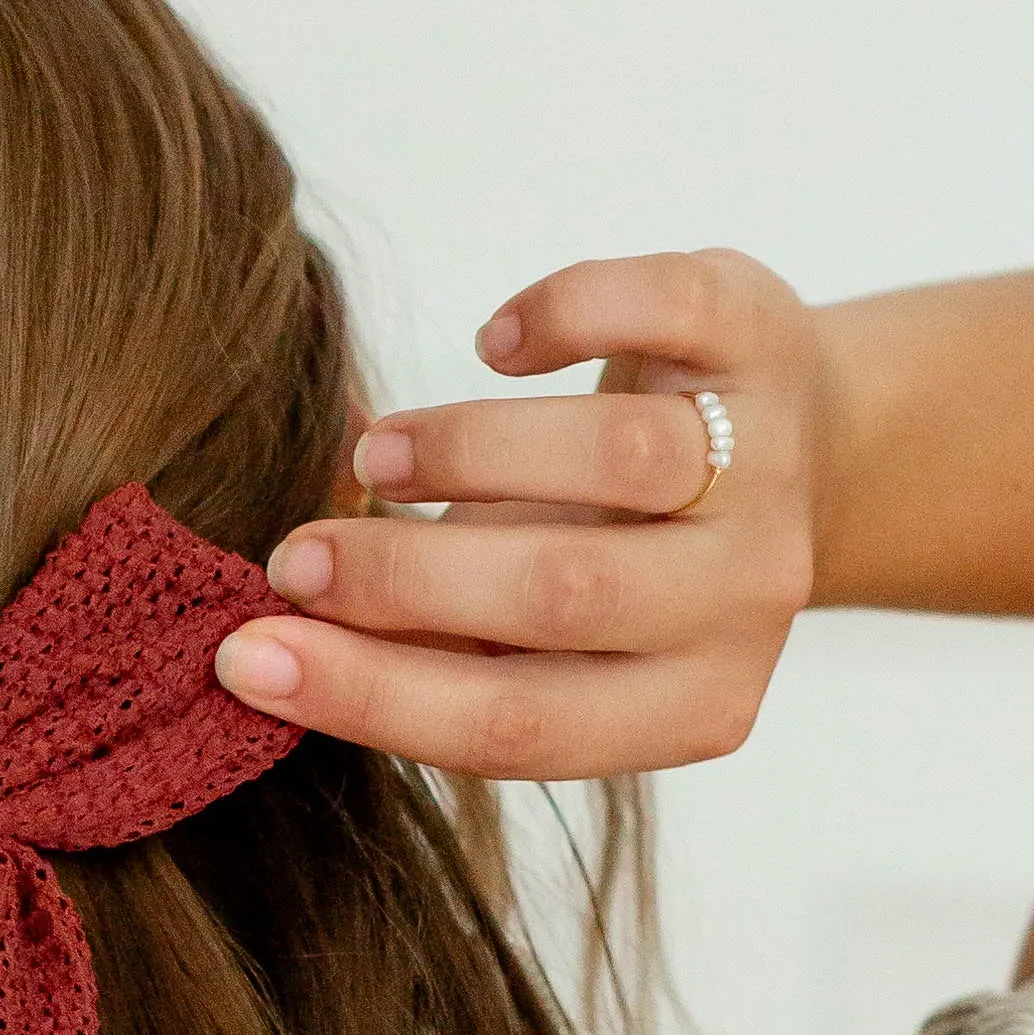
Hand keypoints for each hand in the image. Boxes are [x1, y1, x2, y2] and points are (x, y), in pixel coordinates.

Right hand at [212, 249, 820, 776]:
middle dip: (402, 576)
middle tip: (296, 557)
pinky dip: (560, 313)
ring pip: (619, 455)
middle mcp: (745, 596)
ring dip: (467, 450)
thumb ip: (442, 650)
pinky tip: (497, 343)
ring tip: (378, 454)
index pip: (521, 727)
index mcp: (692, 703)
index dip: (368, 695)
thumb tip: (271, 651)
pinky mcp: (758, 336)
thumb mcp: (549, 639)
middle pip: (565, 597)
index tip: (242, 656)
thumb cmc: (619, 555)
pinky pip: (659, 307)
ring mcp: (764, 462)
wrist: (791, 449)